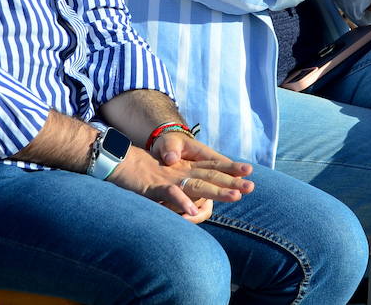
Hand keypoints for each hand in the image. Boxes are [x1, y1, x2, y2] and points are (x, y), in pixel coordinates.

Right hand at [110, 143, 253, 222]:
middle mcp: (181, 171)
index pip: (212, 167)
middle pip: (211, 175)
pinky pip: (170, 194)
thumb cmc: (142, 173)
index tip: (250, 172)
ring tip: (235, 196)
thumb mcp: (166, 181)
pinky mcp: (154, 186)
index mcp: (185, 167)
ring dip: (216, 190)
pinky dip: (181, 201)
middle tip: (252, 187)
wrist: (118, 161)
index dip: (231, 169)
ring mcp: (170, 179)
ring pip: (197, 184)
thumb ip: (181, 188)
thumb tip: (194, 201)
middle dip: (232, 181)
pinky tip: (192, 209)